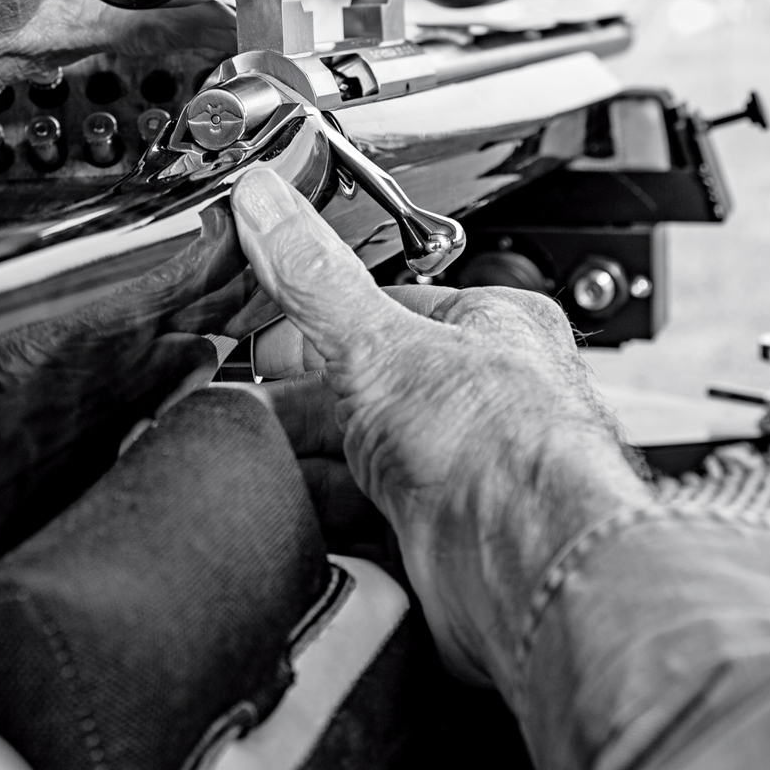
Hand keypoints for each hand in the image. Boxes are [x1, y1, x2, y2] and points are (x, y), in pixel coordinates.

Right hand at [230, 167, 650, 689]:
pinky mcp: (434, 543)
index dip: (320, 319)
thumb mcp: (379, 338)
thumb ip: (312, 274)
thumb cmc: (503, 447)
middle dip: (299, 401)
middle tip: (241, 399)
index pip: (389, 309)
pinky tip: (288, 514)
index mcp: (488, 329)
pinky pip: (358, 522)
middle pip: (366, 390)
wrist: (527, 569)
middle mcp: (481, 402)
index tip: (262, 328)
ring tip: (249, 455)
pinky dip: (317, 519)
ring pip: (358, 459)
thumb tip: (266, 200)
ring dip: (301, 461)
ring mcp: (458, 476)